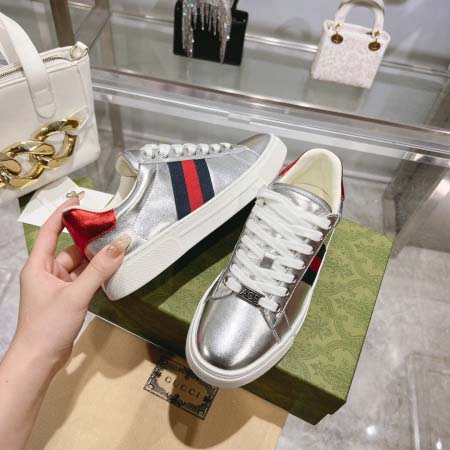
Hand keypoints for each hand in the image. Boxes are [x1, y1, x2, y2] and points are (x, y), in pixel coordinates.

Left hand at [13, 197, 129, 372]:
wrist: (40, 360)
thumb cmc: (48, 325)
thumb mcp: (76, 294)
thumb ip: (99, 269)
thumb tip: (120, 244)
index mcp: (39, 265)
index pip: (51, 230)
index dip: (64, 213)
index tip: (80, 199)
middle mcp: (47, 272)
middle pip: (70, 248)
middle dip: (90, 240)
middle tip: (112, 228)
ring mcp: (57, 286)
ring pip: (80, 265)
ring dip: (96, 260)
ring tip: (118, 249)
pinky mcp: (66, 298)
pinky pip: (84, 279)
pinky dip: (96, 275)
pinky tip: (112, 271)